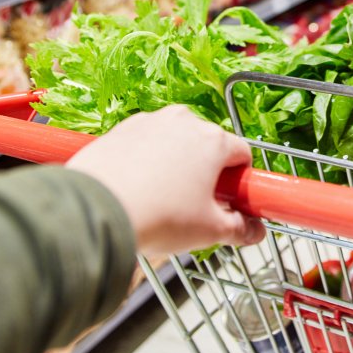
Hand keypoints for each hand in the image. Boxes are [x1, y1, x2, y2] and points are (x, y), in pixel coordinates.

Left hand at [66, 106, 265, 254]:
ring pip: (175, 140)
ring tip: (163, 197)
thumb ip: (240, 229)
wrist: (97, 210)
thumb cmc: (159, 216)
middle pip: (208, 144)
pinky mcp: (121, 128)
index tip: (231, 199)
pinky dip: (146, 159)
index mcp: (213, 140)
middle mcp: (184, 121)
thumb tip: (255, 231)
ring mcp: (150, 121)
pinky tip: (138, 187)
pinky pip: (144, 141)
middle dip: (207, 170)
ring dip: (176, 162)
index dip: (240, 180)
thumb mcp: (209, 230)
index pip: (242, 153)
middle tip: (196, 203)